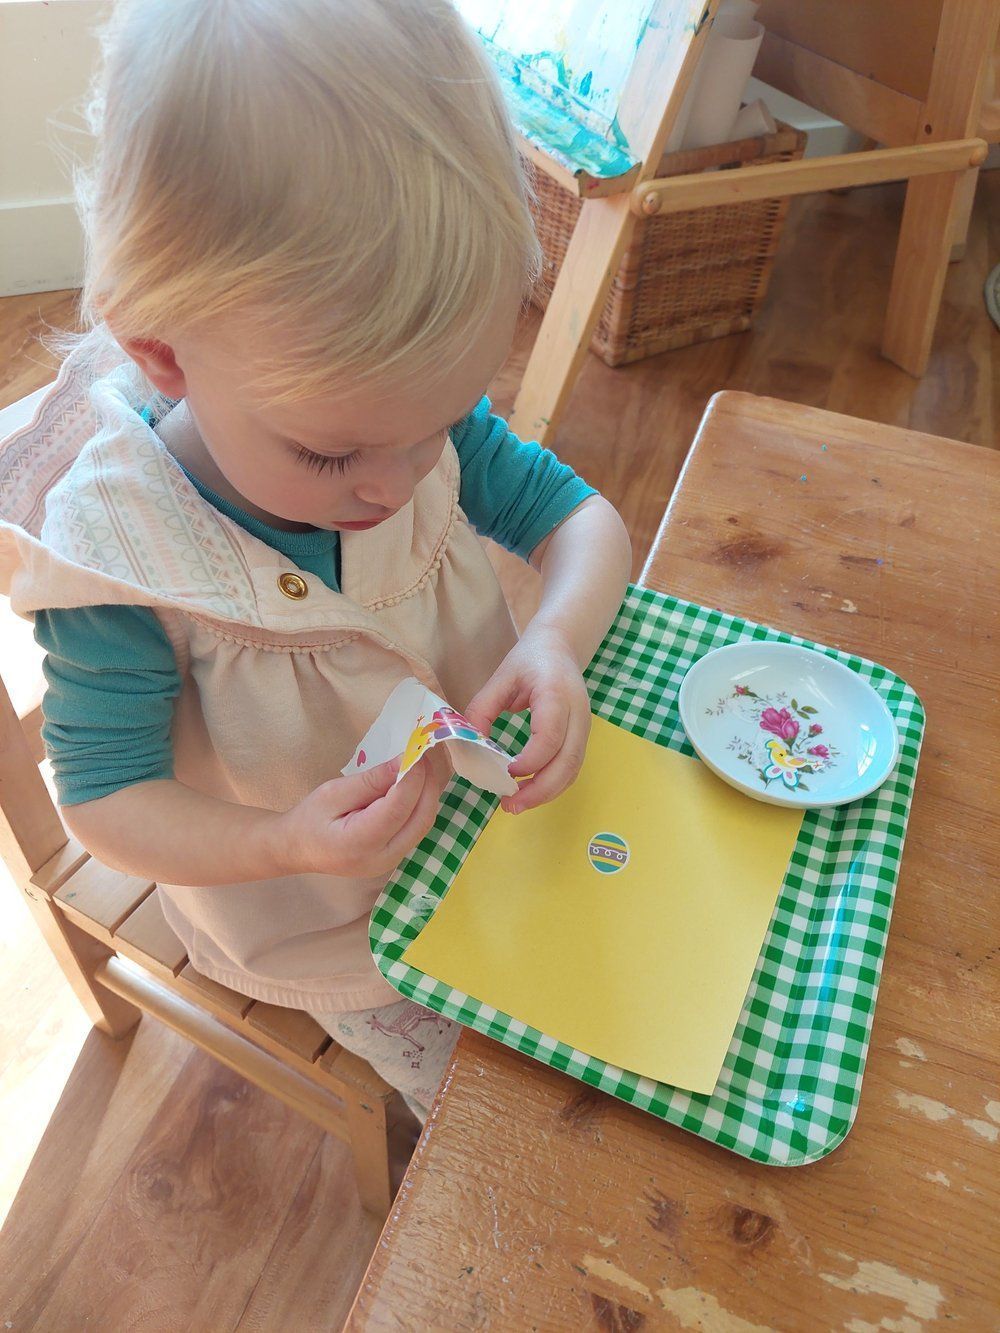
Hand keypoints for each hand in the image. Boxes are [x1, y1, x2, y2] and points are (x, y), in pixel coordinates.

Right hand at [279, 753, 446, 877]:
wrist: (298, 849)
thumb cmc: (309, 819)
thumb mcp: (333, 793)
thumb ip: (370, 781)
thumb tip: (403, 761)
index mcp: (359, 844)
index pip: (397, 809)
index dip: (413, 778)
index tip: (417, 751)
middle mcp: (382, 858)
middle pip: (420, 819)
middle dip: (428, 784)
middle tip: (424, 753)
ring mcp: (392, 861)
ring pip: (424, 824)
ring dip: (428, 792)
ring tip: (423, 764)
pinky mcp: (396, 855)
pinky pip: (417, 827)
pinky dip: (421, 803)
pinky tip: (416, 783)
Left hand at [464, 626, 590, 814]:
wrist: (560, 647)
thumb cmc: (529, 660)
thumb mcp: (500, 677)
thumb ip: (482, 709)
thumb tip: (468, 746)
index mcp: (556, 694)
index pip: (550, 737)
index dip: (530, 761)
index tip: (506, 772)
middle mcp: (578, 713)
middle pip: (568, 761)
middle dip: (540, 790)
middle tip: (509, 805)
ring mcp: (584, 726)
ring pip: (573, 770)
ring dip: (547, 792)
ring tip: (516, 805)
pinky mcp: (582, 736)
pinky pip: (572, 768)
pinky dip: (553, 785)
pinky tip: (530, 791)